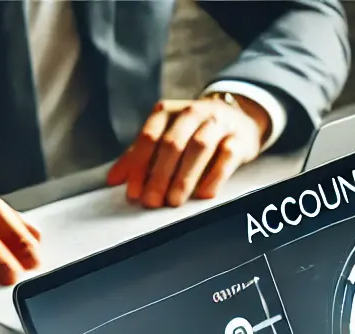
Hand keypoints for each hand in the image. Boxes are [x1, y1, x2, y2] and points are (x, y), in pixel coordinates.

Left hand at [108, 95, 269, 207]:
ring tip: (174, 201)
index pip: (149, 137)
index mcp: (168, 111)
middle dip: (159, 175)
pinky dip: (214, 176)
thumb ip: (140, 155)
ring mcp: (218, 123)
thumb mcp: (166, 136)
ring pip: (199, 147)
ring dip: (184, 177)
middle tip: (152, 201)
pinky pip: (226, 156)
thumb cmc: (195, 132)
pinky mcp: (240, 138)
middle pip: (173, 144)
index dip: (139, 165)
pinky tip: (204, 194)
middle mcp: (192, 112)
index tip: (133, 191)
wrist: (240, 119)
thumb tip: (114, 179)